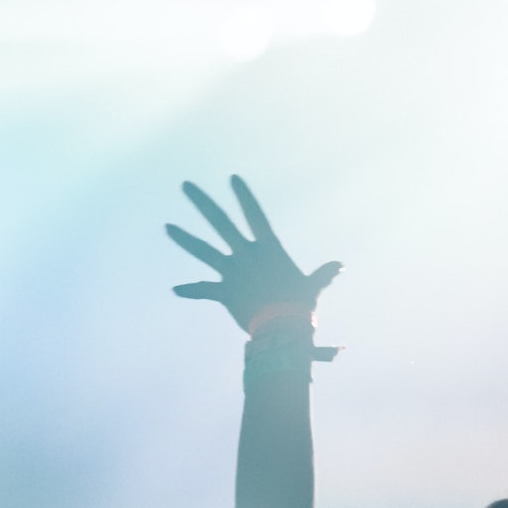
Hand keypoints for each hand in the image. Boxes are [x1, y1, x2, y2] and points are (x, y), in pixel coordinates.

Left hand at [168, 176, 342, 330]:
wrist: (282, 329)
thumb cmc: (300, 307)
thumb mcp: (312, 287)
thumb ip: (322, 275)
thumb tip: (339, 266)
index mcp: (268, 249)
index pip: (254, 216)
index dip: (244, 197)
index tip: (232, 179)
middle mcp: (246, 255)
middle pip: (220, 223)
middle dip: (202, 203)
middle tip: (185, 186)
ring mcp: (231, 272)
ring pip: (203, 251)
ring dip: (185, 238)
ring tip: (167, 227)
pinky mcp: (223, 292)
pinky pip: (203, 290)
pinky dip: (191, 290)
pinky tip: (176, 289)